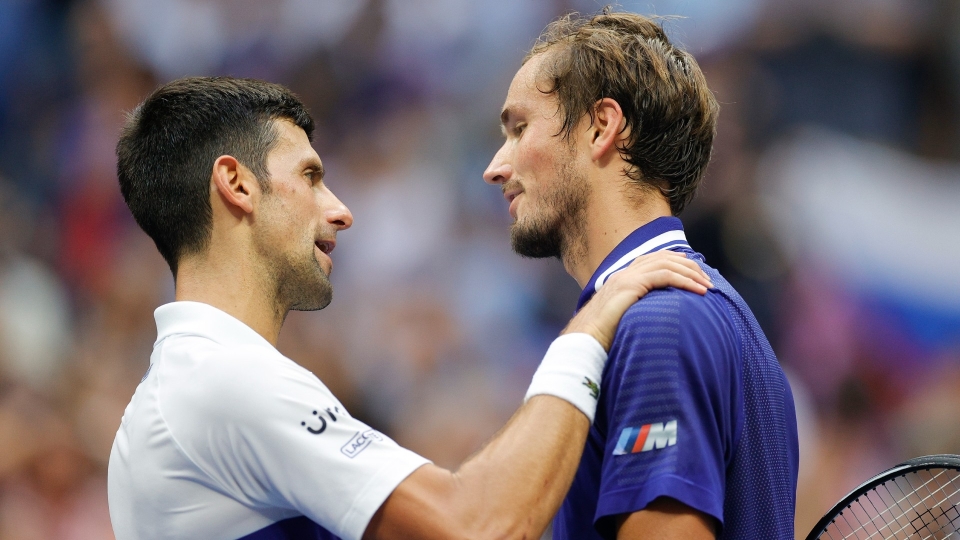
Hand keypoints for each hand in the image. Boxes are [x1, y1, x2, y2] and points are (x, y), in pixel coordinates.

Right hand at [562, 251, 711, 349]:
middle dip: (689, 267)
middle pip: (663, 257)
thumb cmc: (603, 336)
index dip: (676, 261)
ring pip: (666, 264)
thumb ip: (637, 311)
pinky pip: (664, 276)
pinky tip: (698, 291)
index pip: (653, 259)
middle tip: (707, 280)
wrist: (585, 339)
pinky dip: (685, 281)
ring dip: (691, 274)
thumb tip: (655, 320)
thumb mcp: (624, 318)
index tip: (694, 271)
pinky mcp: (631, 285)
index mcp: (622, 277)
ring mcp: (626, 276)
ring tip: (707, 286)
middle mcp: (624, 272)